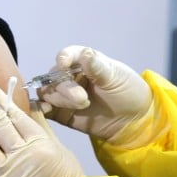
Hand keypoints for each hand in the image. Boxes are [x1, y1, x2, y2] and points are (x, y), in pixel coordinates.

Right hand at [38, 46, 154, 144]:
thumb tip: (85, 54)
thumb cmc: (128, 92)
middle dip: (66, 86)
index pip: (68, 55)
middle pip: (55, 76)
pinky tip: (49, 110)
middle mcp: (71, 76)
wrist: (134, 121)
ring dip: (60, 98)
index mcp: (84, 62)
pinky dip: (42, 108)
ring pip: (48, 92)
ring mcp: (65, 95)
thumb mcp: (116, 77)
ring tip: (81, 105)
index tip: (64, 64)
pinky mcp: (61, 113)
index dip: (63, 58)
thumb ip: (98, 67)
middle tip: (82, 98)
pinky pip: (45, 109)